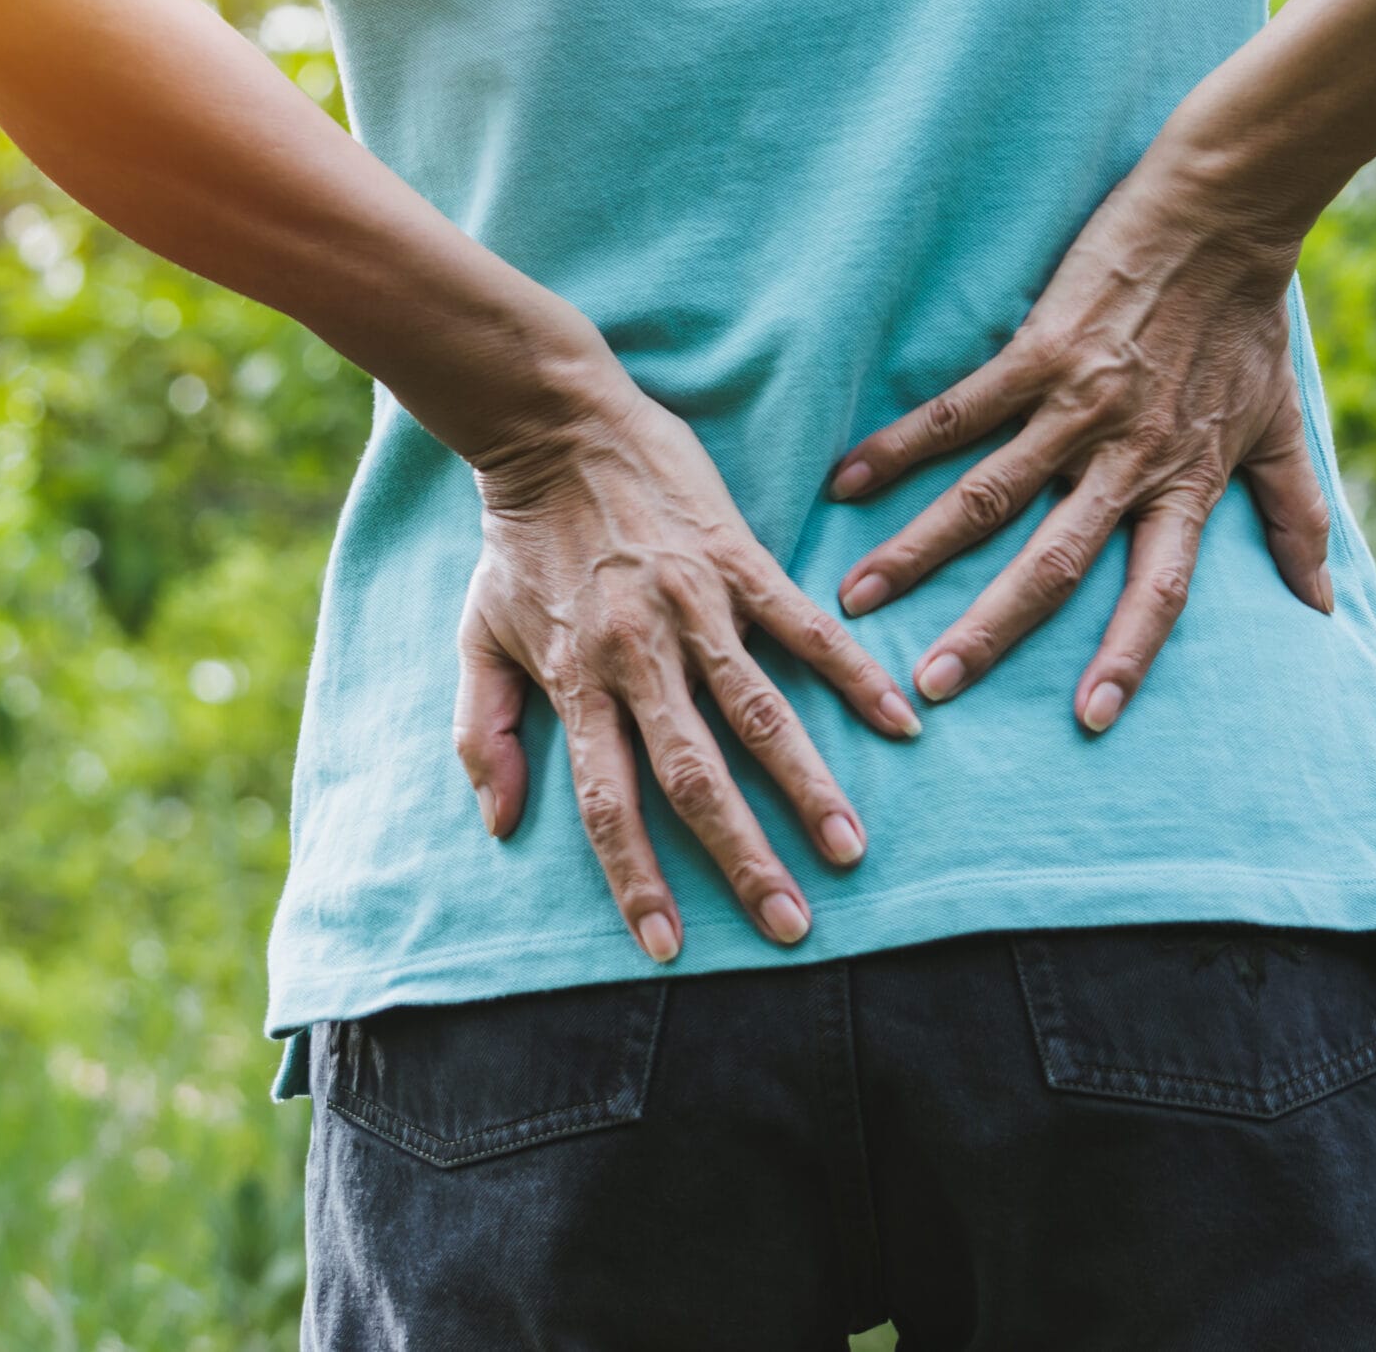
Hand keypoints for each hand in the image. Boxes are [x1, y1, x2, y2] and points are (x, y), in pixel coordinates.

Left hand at [454, 380, 923, 962]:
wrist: (554, 427)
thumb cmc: (518, 543)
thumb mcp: (477, 638)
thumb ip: (484, 734)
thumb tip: (500, 824)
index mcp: (576, 683)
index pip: (607, 803)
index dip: (635, 877)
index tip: (669, 947)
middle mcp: (637, 655)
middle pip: (693, 776)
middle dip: (741, 858)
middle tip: (789, 927)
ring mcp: (693, 606)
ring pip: (757, 713)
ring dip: (805, 785)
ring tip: (849, 848)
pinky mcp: (737, 559)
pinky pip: (803, 627)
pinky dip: (850, 674)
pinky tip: (898, 721)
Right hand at [826, 163, 1335, 731]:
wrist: (1224, 214)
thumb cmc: (1248, 324)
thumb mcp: (1280, 427)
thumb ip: (1296, 517)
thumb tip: (1322, 604)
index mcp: (1184, 483)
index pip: (1158, 591)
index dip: (1126, 656)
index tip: (1089, 721)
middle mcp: (1128, 457)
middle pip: (1052, 563)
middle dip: (989, 630)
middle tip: (931, 687)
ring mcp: (1078, 405)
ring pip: (988, 497)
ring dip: (919, 552)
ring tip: (859, 598)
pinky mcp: (1038, 352)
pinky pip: (960, 412)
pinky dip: (902, 446)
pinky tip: (847, 481)